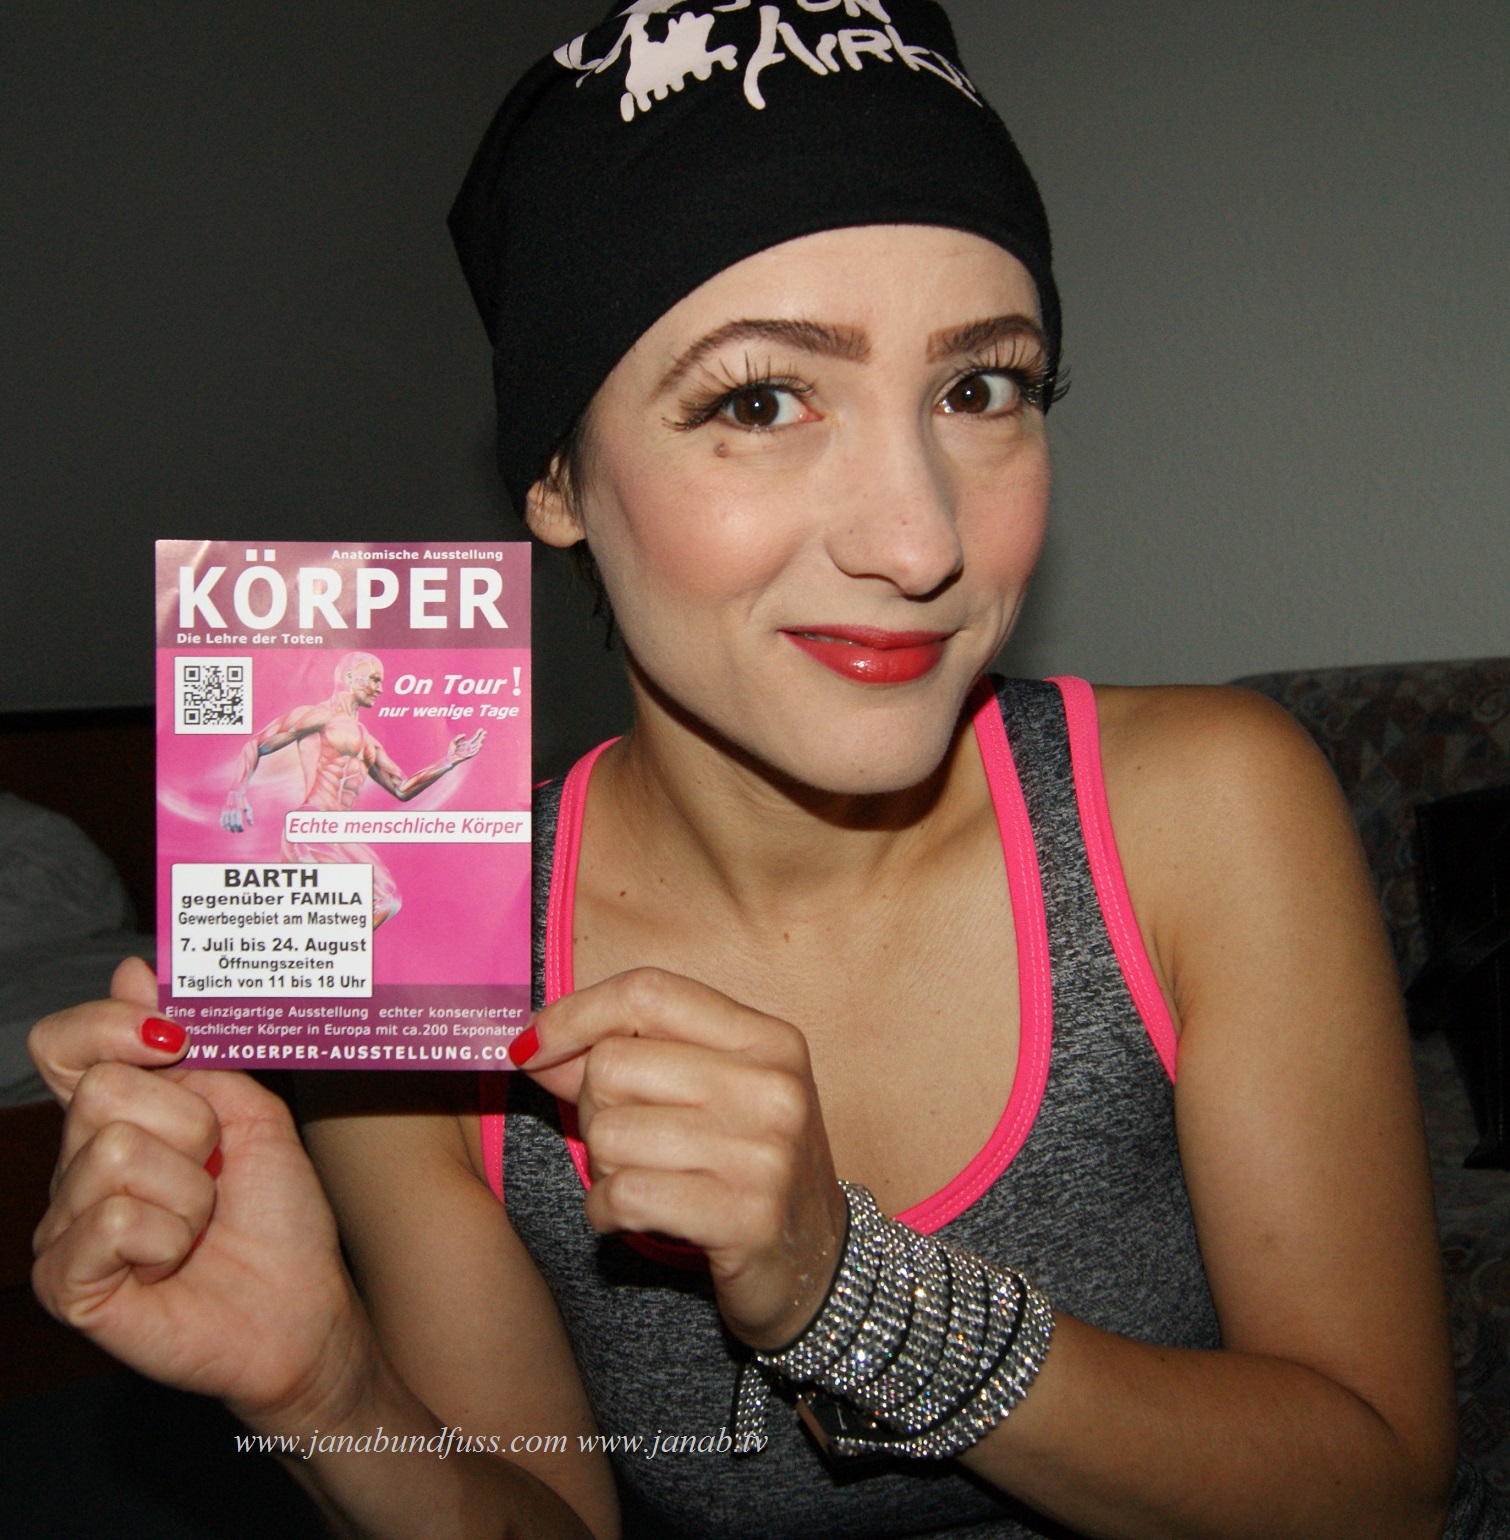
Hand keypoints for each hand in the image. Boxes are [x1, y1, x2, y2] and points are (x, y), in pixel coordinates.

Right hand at [29, 959, 366, 1429]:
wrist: (305, 1308)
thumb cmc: (279, 1213)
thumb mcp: (250, 1111)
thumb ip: (193, 1049)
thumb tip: (132, 972)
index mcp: (116, 1114)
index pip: (63, 1043)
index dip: (109, 1026)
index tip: (174, 1039)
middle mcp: (76, 1163)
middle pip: (101, 1091)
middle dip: (188, 1124)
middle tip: (214, 1169)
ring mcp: (64, 1224)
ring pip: (115, 1153)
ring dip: (190, 1189)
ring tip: (202, 1222)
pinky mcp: (67, 1283)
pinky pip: (113, 1221)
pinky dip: (169, 1237)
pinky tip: (174, 1262)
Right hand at [220, 787, 252, 832]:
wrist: (235, 793)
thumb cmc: (243, 802)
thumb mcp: (248, 808)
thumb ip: (249, 816)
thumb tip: (251, 824)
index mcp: (238, 809)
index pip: (238, 821)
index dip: (240, 827)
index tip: (242, 830)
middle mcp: (231, 810)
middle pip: (232, 823)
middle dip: (235, 829)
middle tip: (238, 831)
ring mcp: (226, 810)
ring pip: (226, 822)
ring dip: (229, 828)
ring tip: (232, 831)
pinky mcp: (223, 810)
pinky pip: (221, 819)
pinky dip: (222, 825)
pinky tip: (226, 829)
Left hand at [447, 729, 485, 764]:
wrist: (450, 758)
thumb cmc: (451, 750)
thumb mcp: (454, 741)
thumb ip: (458, 737)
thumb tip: (465, 735)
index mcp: (467, 743)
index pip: (474, 738)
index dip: (478, 733)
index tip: (481, 729)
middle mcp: (470, 747)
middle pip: (477, 741)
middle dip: (481, 736)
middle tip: (485, 732)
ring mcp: (469, 751)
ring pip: (477, 746)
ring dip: (480, 741)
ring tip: (483, 737)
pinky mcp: (468, 756)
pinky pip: (474, 752)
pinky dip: (477, 749)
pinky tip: (480, 745)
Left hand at [517, 968, 846, 1350]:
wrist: (817, 1265)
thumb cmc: (744, 1167)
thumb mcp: (704, 1095)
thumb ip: (625, 1059)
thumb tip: (533, 1042)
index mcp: (767, 1038)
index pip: (649, 992)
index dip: (575, 1013)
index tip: (531, 1046)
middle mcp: (773, 1085)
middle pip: (614, 1064)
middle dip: (594, 1108)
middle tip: (628, 1142)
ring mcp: (765, 1152)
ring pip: (609, 1132)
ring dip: (602, 1167)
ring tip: (641, 1180)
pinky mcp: (746, 1217)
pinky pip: (623, 1194)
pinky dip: (605, 1210)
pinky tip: (629, 1216)